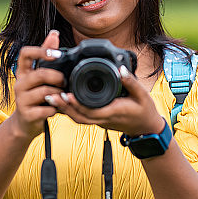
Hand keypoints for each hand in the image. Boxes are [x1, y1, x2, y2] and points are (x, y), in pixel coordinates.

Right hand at [7, 30, 64, 140]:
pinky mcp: (27, 114)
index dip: (40, 51)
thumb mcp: (39, 76)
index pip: (25, 53)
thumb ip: (46, 56)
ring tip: (62, 96)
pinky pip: (46, 109)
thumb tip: (54, 33)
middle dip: (57, 77)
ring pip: (45, 92)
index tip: (56, 54)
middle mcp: (19, 84)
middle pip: (40, 74)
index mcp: (23, 72)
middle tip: (64, 81)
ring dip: (58, 94)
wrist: (26, 123)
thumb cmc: (37, 97)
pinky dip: (55, 109)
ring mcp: (21, 100)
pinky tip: (56, 109)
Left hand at [48, 65, 164, 136]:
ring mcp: (100, 121)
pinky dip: (71, 111)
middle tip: (50, 95)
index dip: (77, 104)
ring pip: (78, 119)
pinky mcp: (99, 120)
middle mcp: (103, 119)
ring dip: (64, 109)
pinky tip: (63, 102)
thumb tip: (120, 69)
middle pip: (79, 116)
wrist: (147, 129)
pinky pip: (82, 117)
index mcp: (113, 112)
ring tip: (52, 97)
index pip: (91, 110)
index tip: (66, 94)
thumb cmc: (145, 111)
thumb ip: (131, 82)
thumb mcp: (143, 95)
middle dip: (64, 107)